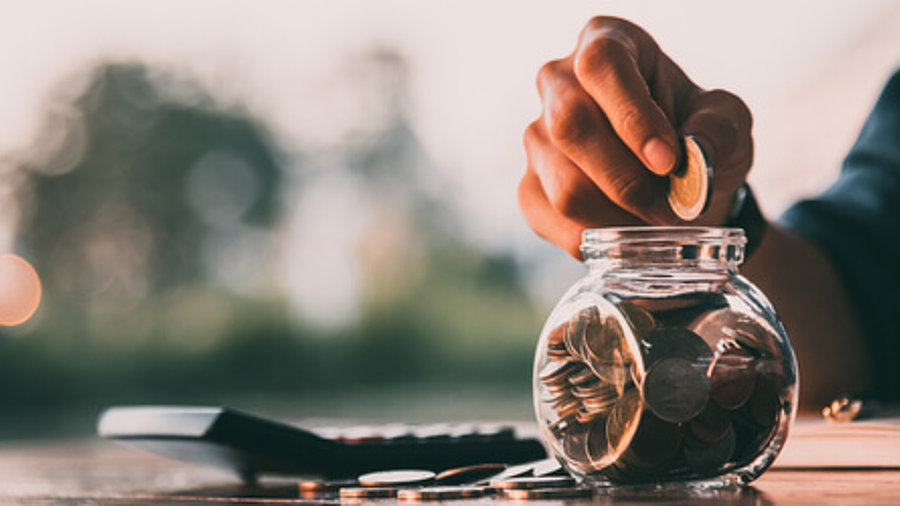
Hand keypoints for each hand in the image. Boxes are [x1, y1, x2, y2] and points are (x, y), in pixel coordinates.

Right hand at [519, 16, 752, 257]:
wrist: (677, 184)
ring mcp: (537, 136)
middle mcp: (558, 83)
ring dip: (618, 216)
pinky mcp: (529, 185)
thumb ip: (718, 128)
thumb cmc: (696, 137)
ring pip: (564, 184)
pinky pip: (554, 219)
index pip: (601, 65)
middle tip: (669, 208)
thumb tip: (692, 153)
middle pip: (571, 125)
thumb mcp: (727, 122)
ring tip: (654, 221)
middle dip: (627, 179)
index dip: (632, 115)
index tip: (668, 160)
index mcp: (606, 43)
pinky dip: (599, 239)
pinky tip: (626, 234)